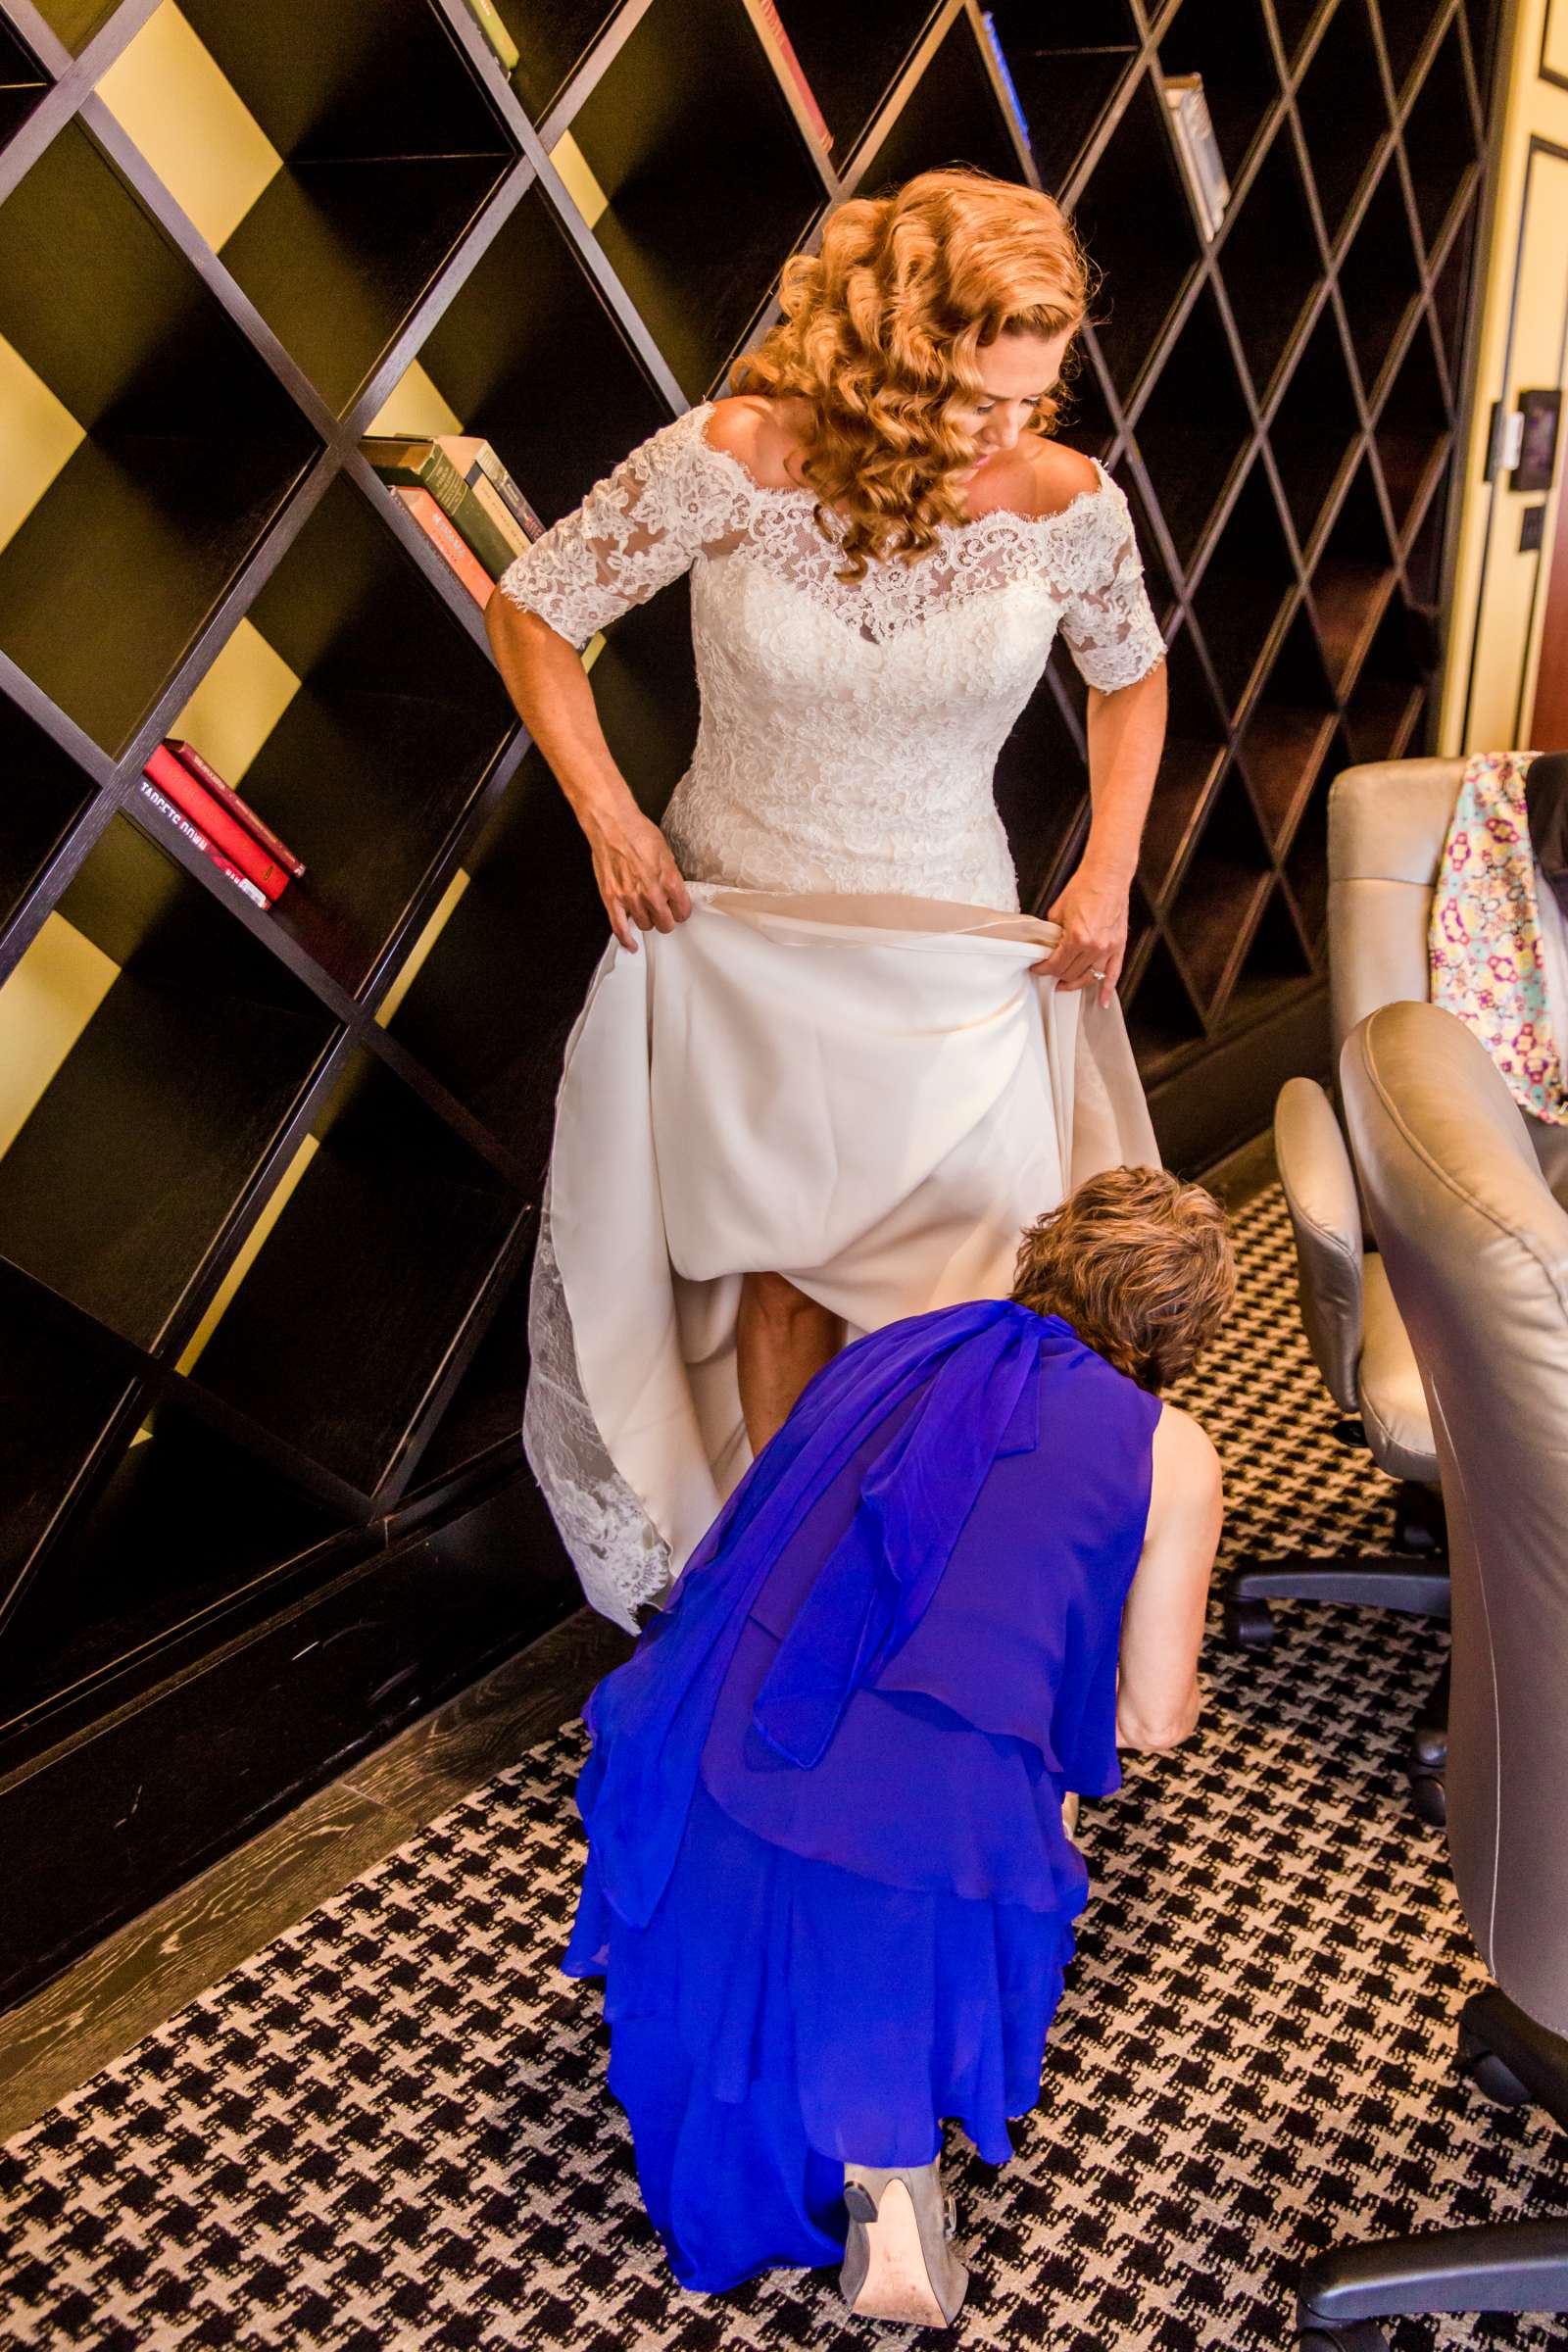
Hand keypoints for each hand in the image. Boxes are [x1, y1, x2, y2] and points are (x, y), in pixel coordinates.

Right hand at [587, 809, 692, 951]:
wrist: (613, 825)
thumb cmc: (638, 832)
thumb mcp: (666, 852)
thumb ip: (670, 876)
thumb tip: (672, 890)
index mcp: (669, 881)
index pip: (682, 911)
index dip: (681, 912)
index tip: (678, 910)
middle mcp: (652, 894)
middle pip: (665, 923)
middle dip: (666, 919)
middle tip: (663, 913)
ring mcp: (630, 898)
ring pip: (645, 925)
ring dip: (647, 921)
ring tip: (645, 913)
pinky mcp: (612, 899)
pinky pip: (620, 928)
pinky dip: (626, 940)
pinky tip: (631, 946)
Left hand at [1034, 863, 1128, 1008]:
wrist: (1107, 876)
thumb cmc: (1084, 888)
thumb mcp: (1057, 911)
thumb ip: (1053, 934)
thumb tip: (1047, 948)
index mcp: (1077, 937)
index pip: (1056, 965)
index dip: (1043, 970)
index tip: (1037, 969)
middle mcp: (1094, 946)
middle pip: (1071, 973)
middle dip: (1056, 975)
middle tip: (1049, 973)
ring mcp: (1108, 948)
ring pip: (1089, 977)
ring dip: (1075, 983)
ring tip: (1065, 985)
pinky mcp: (1119, 946)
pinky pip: (1113, 974)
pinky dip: (1107, 989)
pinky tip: (1102, 1001)